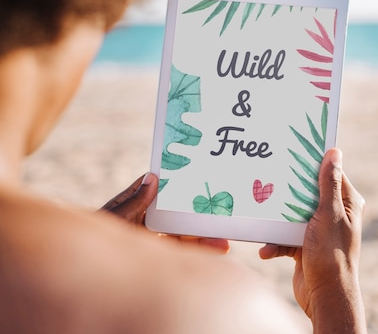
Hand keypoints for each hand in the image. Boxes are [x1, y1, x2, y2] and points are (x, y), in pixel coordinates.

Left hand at [99, 173, 229, 253]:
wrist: (81, 275)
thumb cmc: (92, 239)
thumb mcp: (114, 219)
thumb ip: (134, 202)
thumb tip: (152, 177)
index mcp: (135, 203)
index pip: (162, 187)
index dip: (181, 182)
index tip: (202, 176)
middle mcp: (147, 219)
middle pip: (178, 214)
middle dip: (200, 215)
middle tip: (221, 214)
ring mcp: (152, 238)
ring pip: (183, 235)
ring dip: (204, 238)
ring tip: (223, 243)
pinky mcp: (157, 255)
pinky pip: (180, 253)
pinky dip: (197, 253)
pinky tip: (213, 252)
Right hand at [259, 149, 366, 332]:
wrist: (324, 297)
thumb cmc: (331, 254)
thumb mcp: (329, 214)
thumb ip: (329, 184)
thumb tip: (334, 152)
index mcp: (346, 203)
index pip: (330, 173)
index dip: (313, 162)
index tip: (293, 150)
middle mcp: (333, 214)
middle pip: (306, 192)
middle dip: (288, 191)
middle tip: (268, 179)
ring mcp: (318, 230)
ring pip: (292, 215)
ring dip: (276, 222)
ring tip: (261, 219)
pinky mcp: (304, 245)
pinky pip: (285, 237)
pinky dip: (275, 243)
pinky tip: (265, 250)